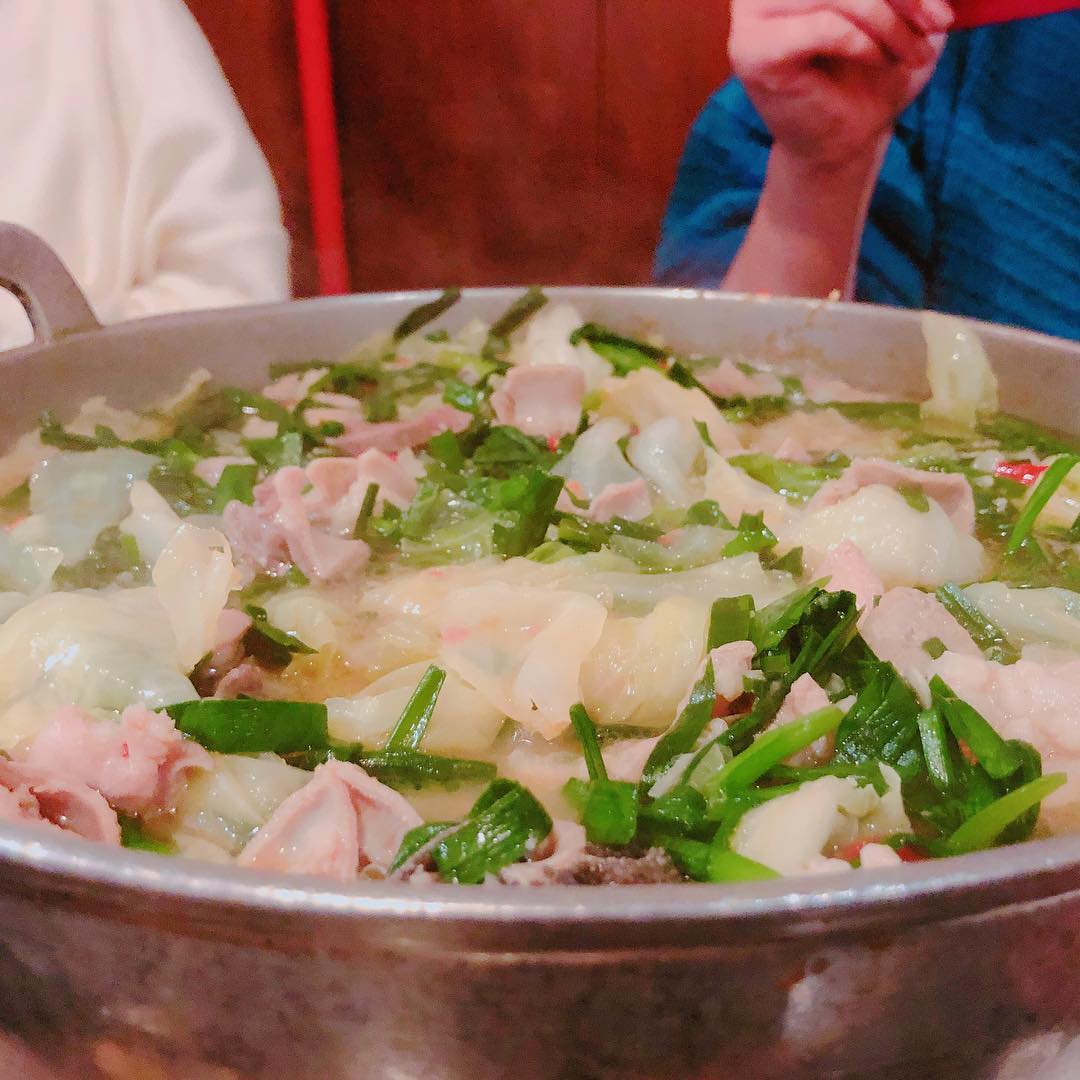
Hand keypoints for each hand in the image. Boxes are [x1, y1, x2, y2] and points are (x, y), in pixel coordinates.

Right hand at [729, 0, 951, 168]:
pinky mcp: (752, 50)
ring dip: (890, 24)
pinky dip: (864, 44)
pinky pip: (826, 27)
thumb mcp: (901, 4)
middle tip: (938, 24)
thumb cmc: (871, 71)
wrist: (845, 140)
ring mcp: (750, 14)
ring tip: (913, 53)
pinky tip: (878, 61)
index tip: (942, 6)